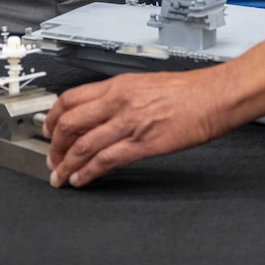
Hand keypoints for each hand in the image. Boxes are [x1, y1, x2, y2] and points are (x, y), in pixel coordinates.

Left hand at [44, 68, 232, 187]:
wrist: (216, 96)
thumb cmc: (191, 91)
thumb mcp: (148, 85)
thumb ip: (123, 98)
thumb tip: (104, 112)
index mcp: (120, 86)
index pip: (70, 99)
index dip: (52, 118)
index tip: (49, 130)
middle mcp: (120, 102)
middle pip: (69, 123)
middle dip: (54, 145)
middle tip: (52, 158)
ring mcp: (130, 123)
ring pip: (82, 145)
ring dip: (66, 165)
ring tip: (60, 176)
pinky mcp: (143, 144)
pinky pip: (105, 161)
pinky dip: (87, 173)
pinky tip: (82, 179)